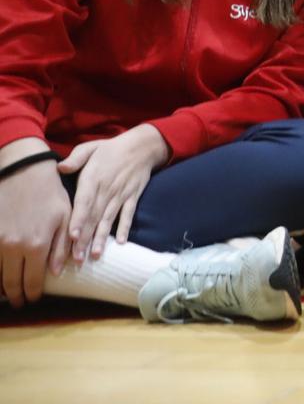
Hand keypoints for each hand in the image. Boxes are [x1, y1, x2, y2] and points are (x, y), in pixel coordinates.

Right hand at [0, 152, 70, 306]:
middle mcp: (13, 247)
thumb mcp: (65, 218)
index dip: (32, 294)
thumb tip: (56, 273)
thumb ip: (61, 247)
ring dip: (2, 287)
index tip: (33, 300)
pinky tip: (0, 274)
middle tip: (19, 302)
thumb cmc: (49, 194)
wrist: (22, 172)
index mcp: (36, 245)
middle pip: (11, 283)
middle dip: (16, 296)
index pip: (32, 281)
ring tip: (8, 292)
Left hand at [59, 124, 168, 259]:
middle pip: (94, 217)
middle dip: (85, 238)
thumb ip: (75, 158)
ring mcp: (121, 195)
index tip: (71, 236)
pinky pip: (128, 215)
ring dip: (101, 238)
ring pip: (109, 220)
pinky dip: (124, 228)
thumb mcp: (90, 147)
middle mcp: (107, 189)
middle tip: (77, 258)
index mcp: (93, 178)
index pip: (84, 202)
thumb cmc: (111, 148)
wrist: (143, 146)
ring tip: (94, 255)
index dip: (78, 220)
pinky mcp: (133, 197)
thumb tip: (59, 168)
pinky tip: (120, 242)